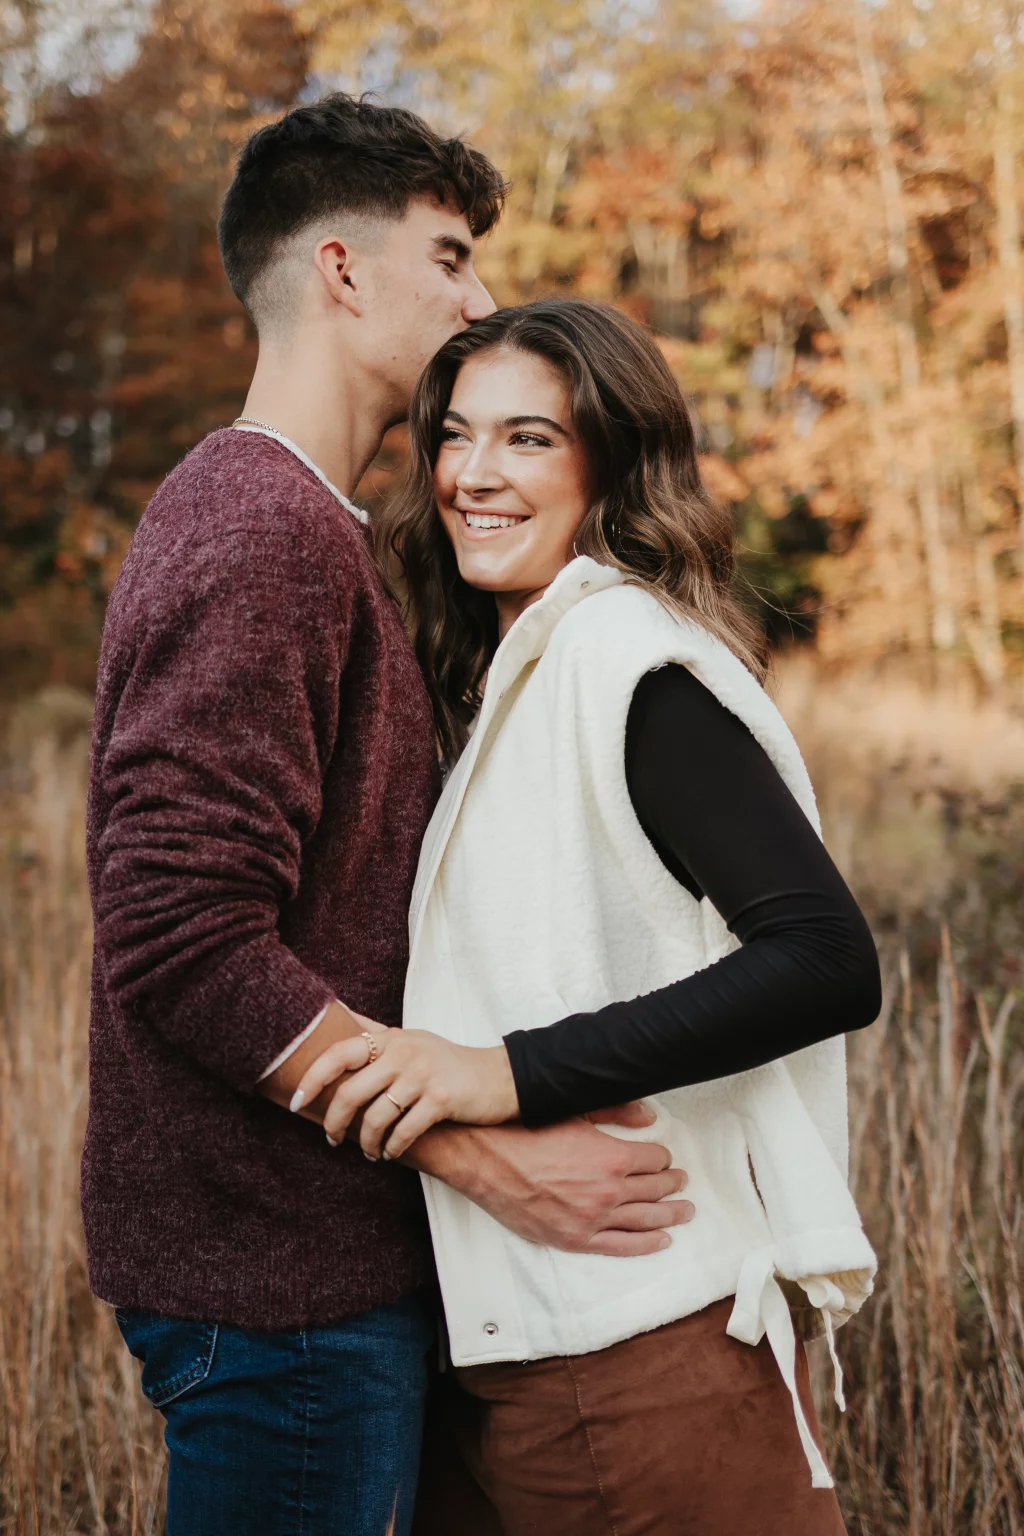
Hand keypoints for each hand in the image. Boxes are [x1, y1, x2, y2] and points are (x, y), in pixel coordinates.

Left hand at [290, 1026, 519, 1158]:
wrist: (498, 1077)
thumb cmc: (447, 1061)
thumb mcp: (411, 1039)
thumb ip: (375, 1034)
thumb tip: (338, 1016)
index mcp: (391, 1038)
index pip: (339, 1053)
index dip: (312, 1079)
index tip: (295, 1103)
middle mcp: (404, 1052)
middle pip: (351, 1092)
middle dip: (334, 1123)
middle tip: (331, 1138)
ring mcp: (423, 1075)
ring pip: (376, 1118)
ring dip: (366, 1142)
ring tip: (369, 1151)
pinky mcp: (441, 1099)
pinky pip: (403, 1131)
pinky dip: (392, 1147)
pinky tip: (391, 1152)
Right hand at [406, 1111, 694, 1255]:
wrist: (483, 1156)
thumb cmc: (524, 1129)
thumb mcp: (573, 1110)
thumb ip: (616, 1112)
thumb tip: (648, 1116)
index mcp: (611, 1157)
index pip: (654, 1159)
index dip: (663, 1157)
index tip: (665, 1157)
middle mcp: (608, 1192)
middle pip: (654, 1190)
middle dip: (672, 1185)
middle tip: (682, 1183)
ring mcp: (592, 1220)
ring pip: (645, 1221)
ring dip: (670, 1215)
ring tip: (684, 1211)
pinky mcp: (574, 1239)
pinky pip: (621, 1247)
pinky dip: (646, 1244)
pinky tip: (662, 1240)